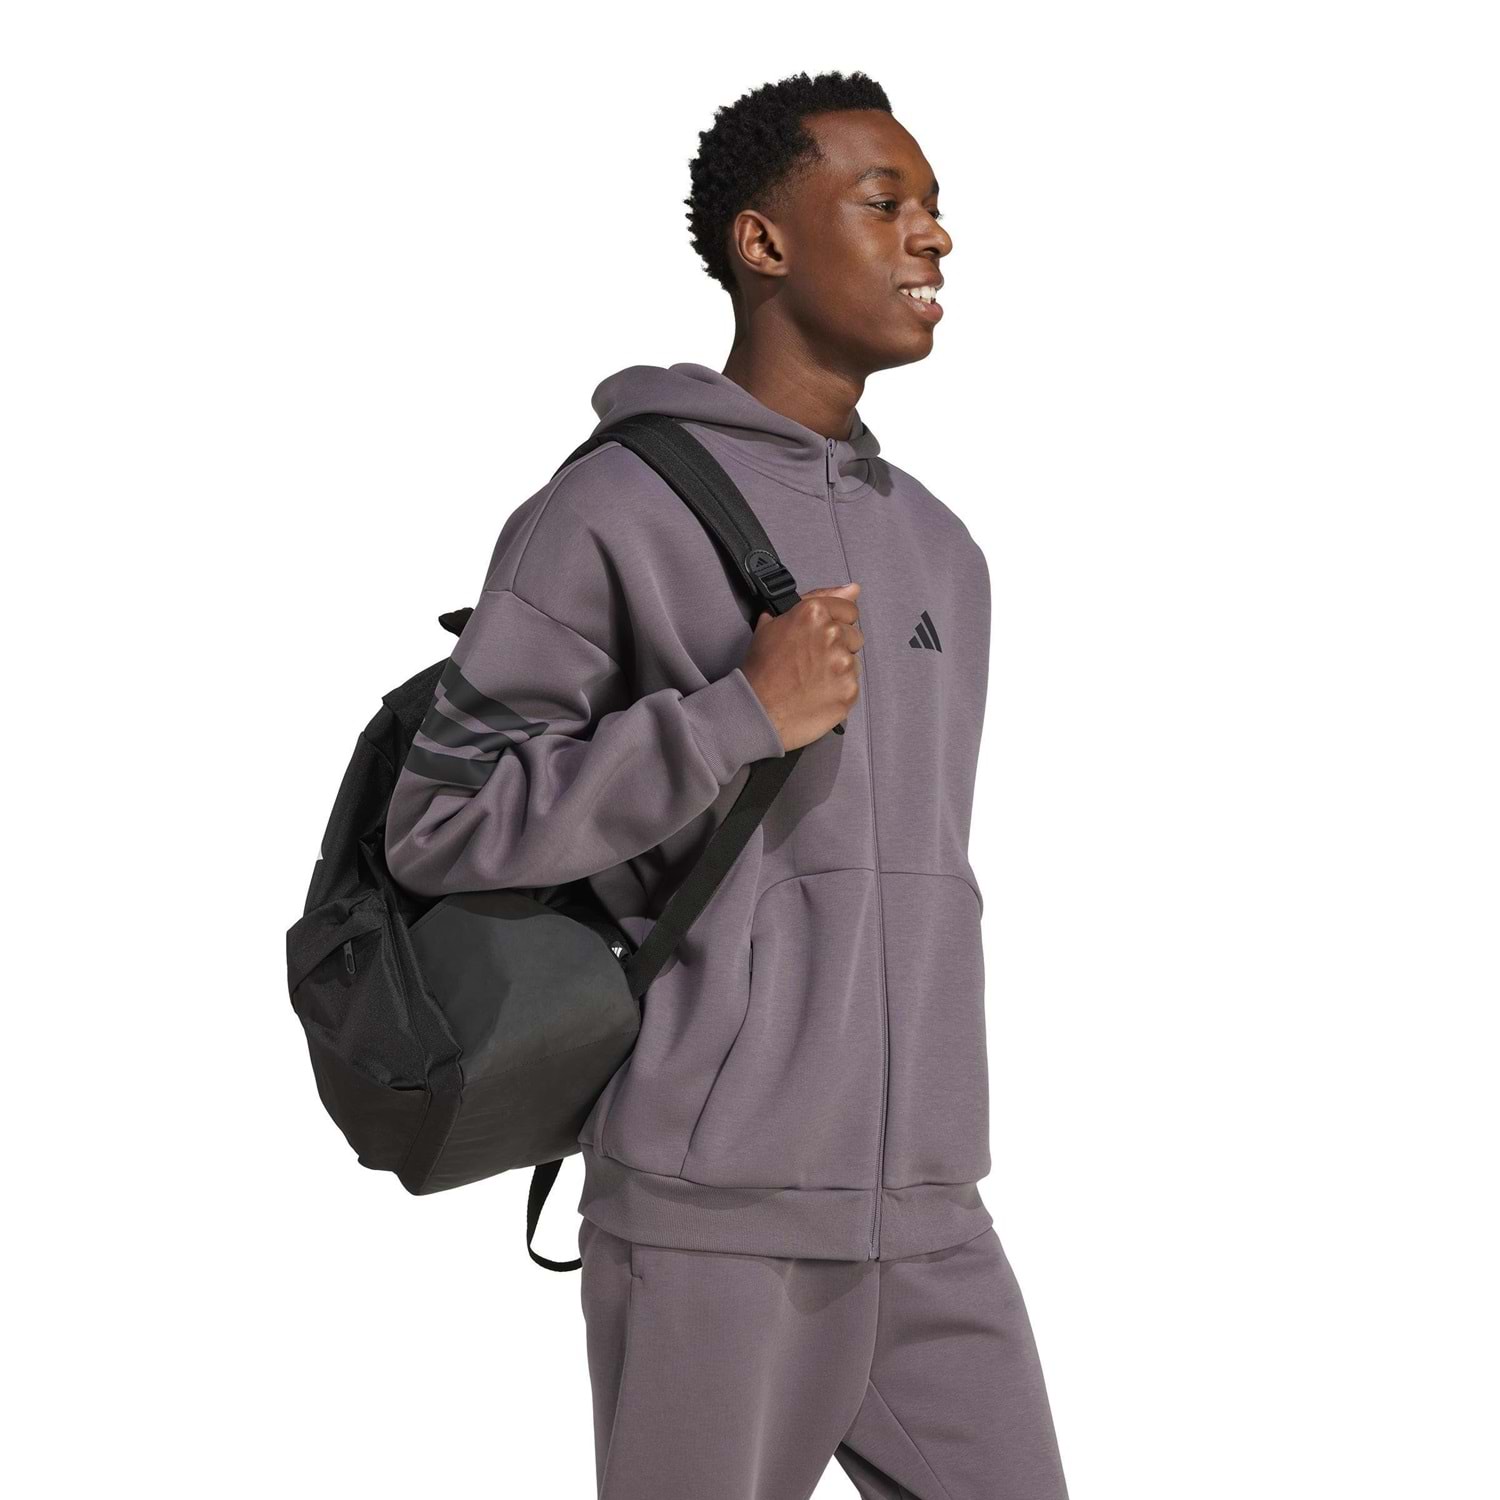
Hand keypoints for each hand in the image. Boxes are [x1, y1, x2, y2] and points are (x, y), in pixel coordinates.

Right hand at [740, 583, 862, 750]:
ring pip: (854, 661)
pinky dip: (839, 690)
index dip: (836, 622)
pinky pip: (853, 685)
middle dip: (839, 646)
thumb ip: (816, 599)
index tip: (823, 636)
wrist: (757, 710)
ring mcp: (843, 664)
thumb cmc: (761, 668)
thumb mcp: (774, 622)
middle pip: (855, 635)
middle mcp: (832, 634)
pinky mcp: (849, 690)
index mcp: (814, 613)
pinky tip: (818, 694)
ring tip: (813, 680)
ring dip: (839, 668)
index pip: (849, 610)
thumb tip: (852, 589)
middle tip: (813, 662)